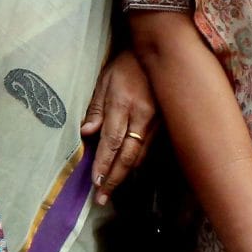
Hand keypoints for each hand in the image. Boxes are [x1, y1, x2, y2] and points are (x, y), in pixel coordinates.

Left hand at [81, 50, 157, 206]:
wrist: (160, 53)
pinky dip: (138, 163)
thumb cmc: (127, 65)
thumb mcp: (105, 80)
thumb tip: (87, 133)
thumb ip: (96, 107)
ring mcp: (156, 122)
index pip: (112, 140)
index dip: (104, 163)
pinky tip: (130, 173)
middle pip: (128, 155)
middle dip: (114, 178)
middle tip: (102, 198)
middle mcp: (142, 117)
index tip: (95, 182)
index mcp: (124, 104)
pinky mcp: (164, 124)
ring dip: (126, 174)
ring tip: (113, 190)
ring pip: (141, 155)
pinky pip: (149, 148)